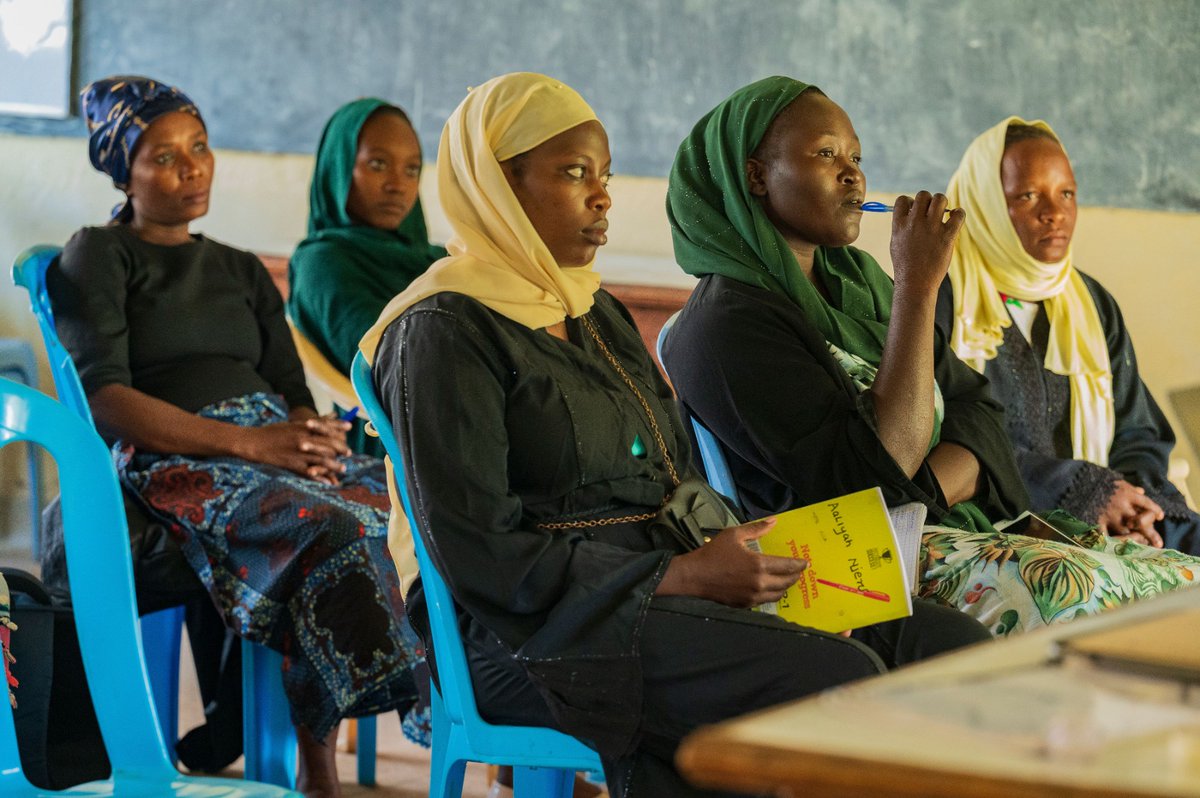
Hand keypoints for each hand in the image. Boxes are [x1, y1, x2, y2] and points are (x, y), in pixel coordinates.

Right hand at [235, 420, 351, 483]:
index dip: (339, 428)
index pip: (326, 426)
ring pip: (321, 459)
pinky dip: (320, 478)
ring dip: (334, 465)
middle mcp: (303, 439)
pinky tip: (327, 482)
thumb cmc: (272, 432)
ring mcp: (298, 452)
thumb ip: (312, 421)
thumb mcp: (292, 423)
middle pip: (327, 444)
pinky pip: (309, 472)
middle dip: (340, 448)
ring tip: (342, 468)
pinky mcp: (292, 464)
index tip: (349, 429)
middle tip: (349, 452)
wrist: (253, 442)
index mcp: (302, 427)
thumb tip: (331, 415)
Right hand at [656, 518, 806, 606]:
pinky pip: (765, 601)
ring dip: (785, 587)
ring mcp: (753, 596)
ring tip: (786, 580)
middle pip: (786, 582)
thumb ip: (756, 529)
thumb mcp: (734, 535)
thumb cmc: (713, 553)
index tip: (806, 563)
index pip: (787, 566)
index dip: (799, 565)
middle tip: (798, 571)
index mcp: (759, 564)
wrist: (694, 576)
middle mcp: (760, 583)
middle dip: (795, 576)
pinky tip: (770, 589)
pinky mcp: (746, 605)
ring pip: (778, 594)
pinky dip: (772, 594)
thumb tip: (774, 521)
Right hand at [889, 191, 964, 295]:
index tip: (914, 211)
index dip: (910, 202)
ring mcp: (931, 229)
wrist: (915, 283)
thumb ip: (901, 226)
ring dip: (942, 203)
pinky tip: (955, 218)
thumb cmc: (905, 265)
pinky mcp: (947, 236)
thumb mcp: (896, 242)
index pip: (902, 199)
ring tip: (943, 214)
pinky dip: (959, 213)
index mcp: (900, 225)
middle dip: (928, 200)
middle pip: (923, 195)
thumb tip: (910, 211)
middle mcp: (915, 223)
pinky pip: (958, 214)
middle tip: (931, 213)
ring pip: (940, 199)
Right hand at [1097, 479, 1163, 546]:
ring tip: (1138, 546)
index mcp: (1126, 492)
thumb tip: (1142, 491)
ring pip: (1126, 532)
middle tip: (1159, 545)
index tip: (1160, 516)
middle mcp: (1120, 505)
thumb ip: (1128, 487)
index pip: (1147, 504)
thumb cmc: (1092, 479)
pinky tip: (1116, 549)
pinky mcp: (1095, 521)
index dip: (1155, 510)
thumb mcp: (1112, 479)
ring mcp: (1108, 515)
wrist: (1070, 480)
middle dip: (1151, 534)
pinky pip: (1107, 536)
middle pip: (1141, 523)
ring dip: (1133, 540)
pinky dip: (1112, 543)